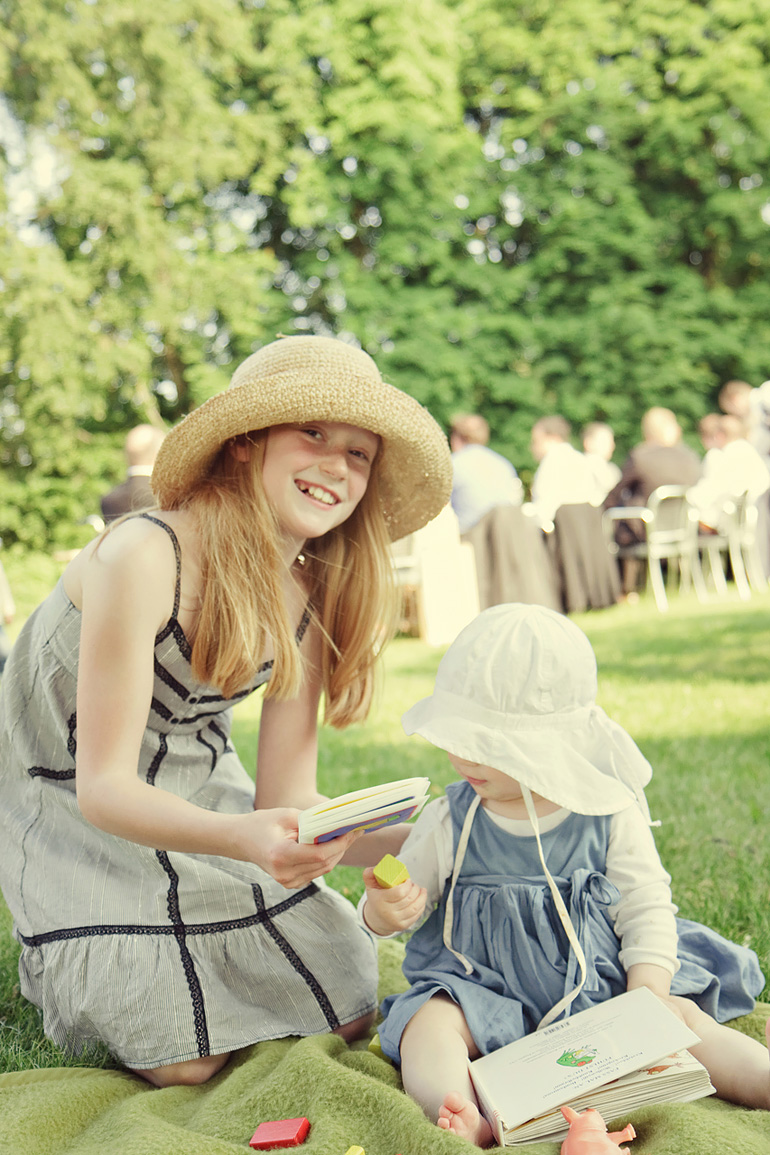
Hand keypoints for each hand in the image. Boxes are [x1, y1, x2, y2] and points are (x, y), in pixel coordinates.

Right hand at [233, 808, 363, 889]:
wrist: (242, 841)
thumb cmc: (262, 823)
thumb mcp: (286, 815)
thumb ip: (312, 821)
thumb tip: (338, 822)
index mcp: (280, 855)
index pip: (319, 854)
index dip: (339, 843)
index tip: (352, 830)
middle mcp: (284, 873)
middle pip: (324, 863)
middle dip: (343, 847)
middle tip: (356, 831)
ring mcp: (286, 881)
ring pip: (323, 869)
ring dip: (338, 853)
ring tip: (349, 836)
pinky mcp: (290, 883)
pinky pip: (316, 871)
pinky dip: (327, 859)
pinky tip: (335, 845)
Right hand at [361, 867, 426, 935]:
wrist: (376, 920)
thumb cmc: (376, 899)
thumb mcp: (370, 887)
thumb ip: (369, 875)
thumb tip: (374, 868)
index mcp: (380, 901)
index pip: (400, 892)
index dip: (407, 885)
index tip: (408, 880)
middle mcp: (388, 913)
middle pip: (408, 899)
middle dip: (415, 889)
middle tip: (414, 884)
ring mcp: (396, 921)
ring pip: (415, 907)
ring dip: (421, 897)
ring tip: (421, 890)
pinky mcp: (403, 926)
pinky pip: (416, 915)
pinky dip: (421, 905)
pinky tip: (421, 899)